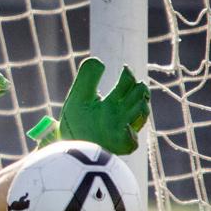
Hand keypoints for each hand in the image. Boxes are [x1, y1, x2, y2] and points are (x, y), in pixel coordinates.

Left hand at [28, 57, 149, 154]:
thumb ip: (87, 77)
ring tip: (129, 103)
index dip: (128, 75)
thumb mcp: (79, 96)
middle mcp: (121, 114)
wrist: (68, 149)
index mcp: (112, 102)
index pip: (128, 84)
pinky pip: (133, 140)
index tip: (124, 70)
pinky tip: (126, 126)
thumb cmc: (75, 125)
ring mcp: (123, 129)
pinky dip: (131, 132)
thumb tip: (100, 61)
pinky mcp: (122, 145)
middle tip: (132, 85)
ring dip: (139, 105)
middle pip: (139, 95)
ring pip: (142, 112)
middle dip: (138, 89)